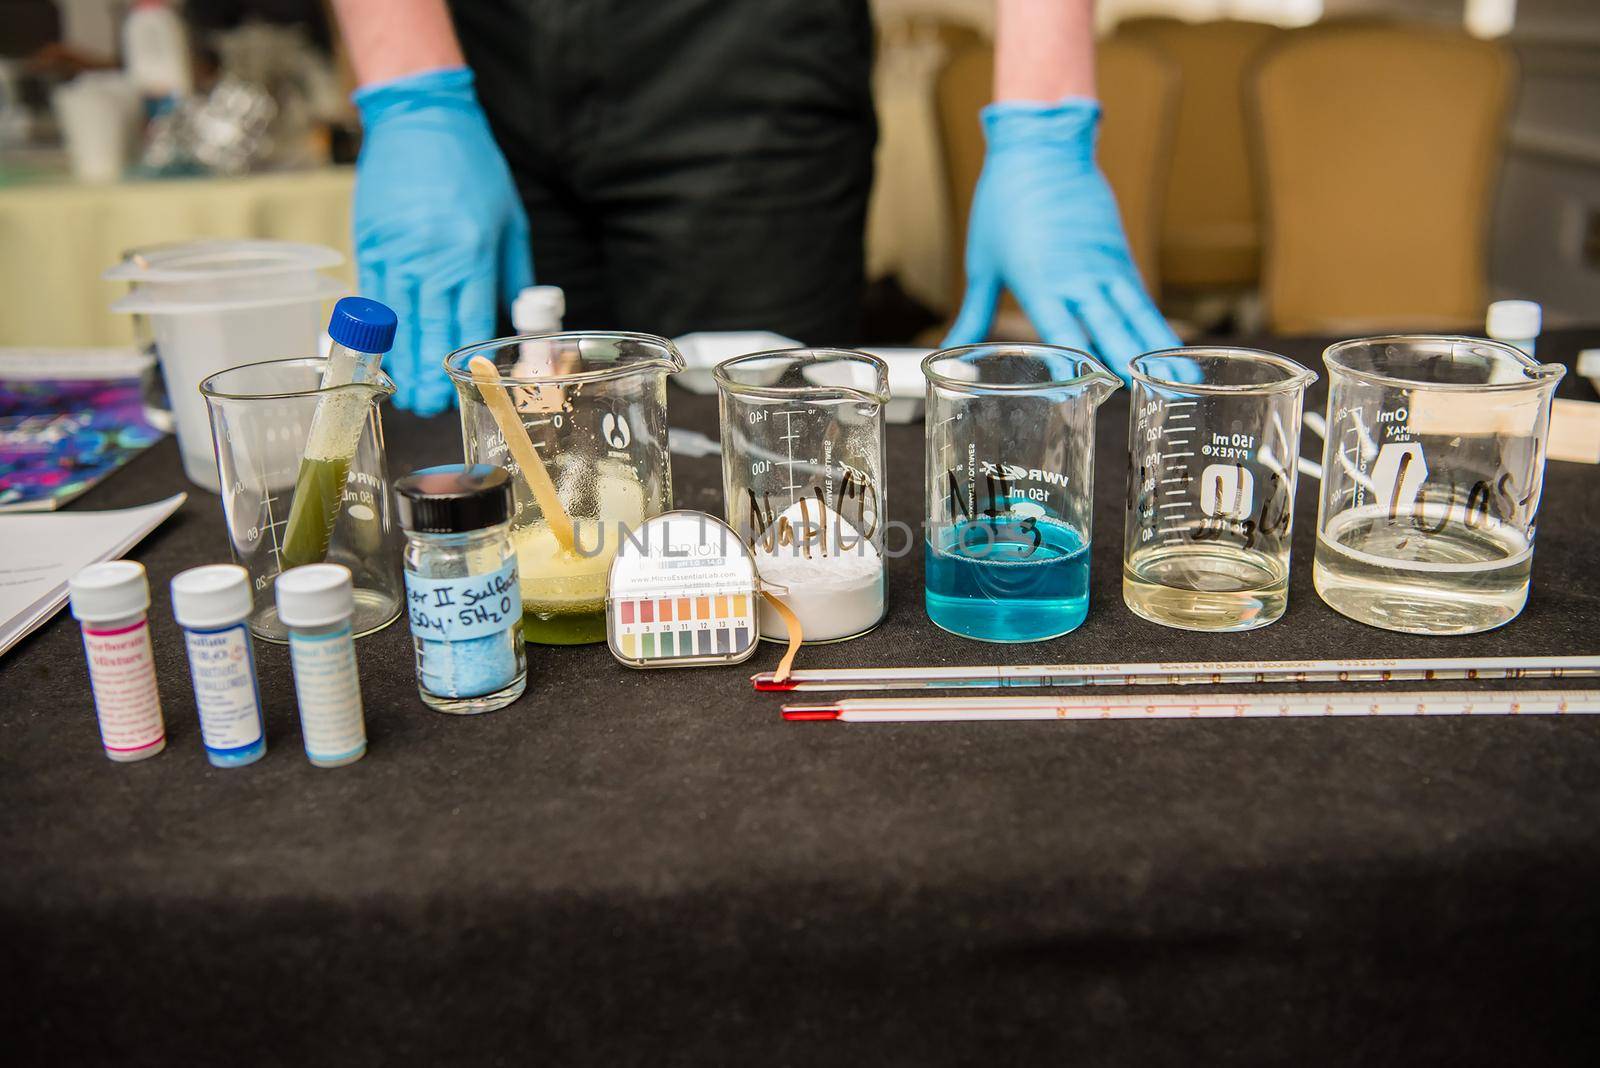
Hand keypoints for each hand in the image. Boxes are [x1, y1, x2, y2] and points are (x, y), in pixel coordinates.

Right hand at [352, 67, 532, 414]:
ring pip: (395, 322)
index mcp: (470, 254)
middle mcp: (430, 258)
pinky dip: (379, 328)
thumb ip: (512, 274)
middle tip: (426, 409)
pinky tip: (383, 353)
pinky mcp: (370, 242)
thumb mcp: (509, 220)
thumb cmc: (474, 167)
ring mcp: (395, 251)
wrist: (421, 119)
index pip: (466, 322)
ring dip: (399, 361)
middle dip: (426, 376)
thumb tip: (519, 319)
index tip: (459, 391)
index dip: (461, 364)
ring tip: (404, 393)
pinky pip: (374, 297)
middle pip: (427, 330)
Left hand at [944, 98, 1183, 382]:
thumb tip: (946, 353)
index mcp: (1038, 281)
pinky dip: (1157, 326)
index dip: (1074, 365)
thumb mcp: (981, 264)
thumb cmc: (1003, 203)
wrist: (1042, 146)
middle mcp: (1077, 278)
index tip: (1086, 394)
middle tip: (1155, 398)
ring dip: (1159, 351)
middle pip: (1109, 327)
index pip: (1061, 331)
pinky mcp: (1119, 257)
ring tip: (1186, 382)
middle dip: (1131, 365)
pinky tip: (1172, 353)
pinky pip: (1141, 298)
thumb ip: (972, 315)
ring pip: (1137, 315)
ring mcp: (1104, 267)